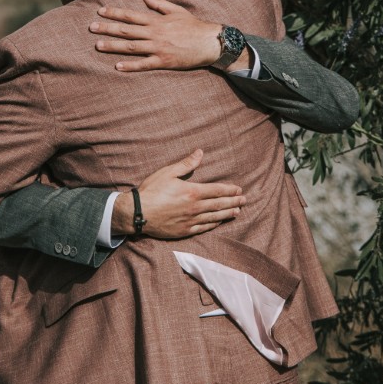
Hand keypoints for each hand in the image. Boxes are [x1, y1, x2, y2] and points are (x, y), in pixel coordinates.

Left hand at [90, 0, 227, 71]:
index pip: (130, 15)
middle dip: (108, 28)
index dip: (114, 13)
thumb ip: (159, 4)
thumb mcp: (176, 10)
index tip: (100, 11)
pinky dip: (130, 65)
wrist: (210, 42)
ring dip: (113, 46)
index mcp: (156, 20)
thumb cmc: (194, 26)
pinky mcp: (164, 61)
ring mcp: (158, 48)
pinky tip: (117, 66)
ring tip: (98, 45)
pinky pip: (144, 64)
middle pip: (126, 30)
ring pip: (131, 46)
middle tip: (92, 27)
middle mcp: (154, 33)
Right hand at [112, 149, 244, 238]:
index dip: (230, 190)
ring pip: (214, 217)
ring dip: (227, 214)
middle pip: (219, 204)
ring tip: (237, 212)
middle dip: (233, 202)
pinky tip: (219, 222)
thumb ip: (186, 164)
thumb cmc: (151, 190)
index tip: (239, 189)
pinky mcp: (185, 230)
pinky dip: (214, 224)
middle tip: (244, 201)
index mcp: (192, 191)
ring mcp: (191, 220)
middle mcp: (195, 207)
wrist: (137, 213)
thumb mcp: (167, 172)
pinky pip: (204, 228)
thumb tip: (200, 153)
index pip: (217, 190)